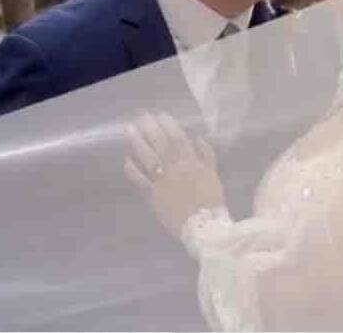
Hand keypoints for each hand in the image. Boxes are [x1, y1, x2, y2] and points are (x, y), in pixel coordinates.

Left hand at [124, 111, 225, 238]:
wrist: (204, 227)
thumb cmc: (212, 202)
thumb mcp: (215, 175)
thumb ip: (208, 156)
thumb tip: (199, 138)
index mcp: (193, 163)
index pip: (179, 138)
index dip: (169, 125)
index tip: (161, 114)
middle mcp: (176, 169)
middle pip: (160, 144)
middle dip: (150, 128)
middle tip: (141, 117)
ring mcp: (162, 182)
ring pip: (148, 158)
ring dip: (137, 142)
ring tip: (129, 130)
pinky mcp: (152, 196)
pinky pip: (139, 180)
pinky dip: (132, 168)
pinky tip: (126, 159)